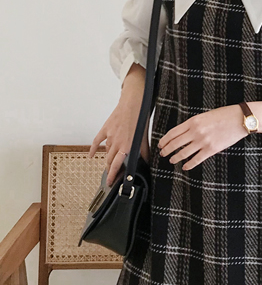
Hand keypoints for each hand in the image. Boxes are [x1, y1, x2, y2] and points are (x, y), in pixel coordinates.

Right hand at [90, 66, 146, 189]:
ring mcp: (110, 135)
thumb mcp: (144, 137)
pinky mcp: (106, 128)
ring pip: (106, 152)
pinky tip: (91, 156)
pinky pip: (97, 140)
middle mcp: (116, 142)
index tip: (111, 184)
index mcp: (126, 145)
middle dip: (110, 170)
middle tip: (111, 177)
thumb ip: (143, 152)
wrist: (133, 101)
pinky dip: (93, 148)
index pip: (117, 165)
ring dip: (107, 160)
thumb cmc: (140, 118)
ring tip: (109, 167)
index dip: (113, 176)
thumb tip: (147, 163)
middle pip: (110, 161)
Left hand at [158, 98, 261, 170]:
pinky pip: (196, 159)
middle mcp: (196, 131)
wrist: (239, 119)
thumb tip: (183, 133)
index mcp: (193, 121)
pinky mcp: (211, 150)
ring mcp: (203, 141)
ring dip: (175, 158)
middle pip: (175, 143)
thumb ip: (193, 124)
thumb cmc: (223, 115)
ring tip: (172, 160)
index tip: (161, 144)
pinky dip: (189, 165)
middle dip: (167, 150)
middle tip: (163, 154)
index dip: (165, 140)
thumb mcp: (205, 115)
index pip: (173, 132)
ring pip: (183, 153)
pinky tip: (185, 167)